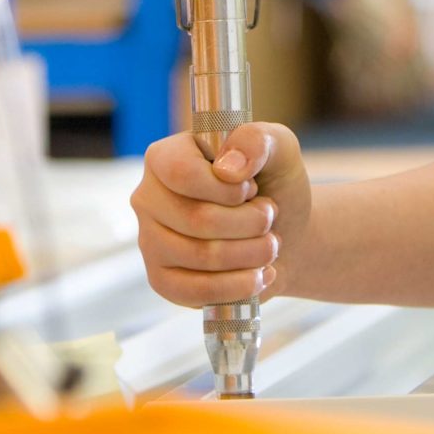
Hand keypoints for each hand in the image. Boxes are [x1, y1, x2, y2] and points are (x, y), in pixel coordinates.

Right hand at [131, 122, 311, 307]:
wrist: (285, 232)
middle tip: (270, 217)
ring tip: (270, 245)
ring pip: (201, 256)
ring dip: (252, 254)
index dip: (227, 188)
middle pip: (197, 219)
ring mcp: (150, 241)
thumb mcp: (279, 149)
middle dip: (250, 223)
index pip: (181, 173)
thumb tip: (228, 168)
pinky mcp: (161, 280)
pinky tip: (259, 275)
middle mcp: (148, 198)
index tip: (251, 188)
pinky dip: (239, 286)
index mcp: (165, 157)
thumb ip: (258, 140)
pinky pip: (196, 292)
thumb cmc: (274, 185)